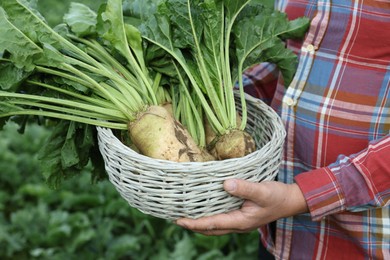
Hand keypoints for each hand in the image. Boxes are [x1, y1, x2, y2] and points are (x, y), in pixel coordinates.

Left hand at [175, 179, 307, 235]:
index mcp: (241, 221)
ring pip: (215, 226)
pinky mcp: (242, 216)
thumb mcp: (262, 190)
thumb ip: (244, 188)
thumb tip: (225, 184)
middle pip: (210, 229)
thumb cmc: (278, 196)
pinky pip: (221, 219)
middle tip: (177, 218)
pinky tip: (206, 207)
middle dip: (193, 226)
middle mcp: (238, 224)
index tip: (179, 220)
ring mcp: (240, 222)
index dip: (194, 223)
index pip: (212, 224)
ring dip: (200, 223)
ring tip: (186, 215)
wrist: (291, 201)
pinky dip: (210, 217)